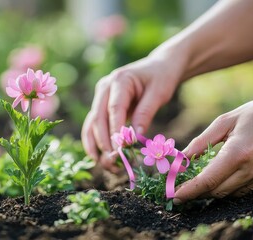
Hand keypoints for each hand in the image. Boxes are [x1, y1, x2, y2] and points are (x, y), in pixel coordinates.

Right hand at [81, 53, 182, 170]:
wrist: (158, 66)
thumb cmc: (161, 78)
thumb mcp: (159, 94)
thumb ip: (145, 114)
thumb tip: (134, 138)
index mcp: (119, 80)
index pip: (114, 108)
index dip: (115, 131)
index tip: (120, 150)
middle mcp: (104, 87)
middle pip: (98, 118)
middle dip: (103, 143)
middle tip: (113, 163)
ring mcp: (100, 97)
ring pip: (91, 124)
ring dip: (96, 146)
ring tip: (106, 166)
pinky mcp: (101, 106)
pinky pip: (94, 126)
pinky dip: (96, 142)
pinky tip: (101, 158)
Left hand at [174, 88, 252, 203]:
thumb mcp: (226, 121)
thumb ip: (202, 142)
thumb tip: (182, 157)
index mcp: (238, 152)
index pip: (208, 181)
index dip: (189, 191)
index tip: (174, 195)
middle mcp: (252, 169)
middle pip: (217, 191)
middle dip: (196, 192)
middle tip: (182, 187)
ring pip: (230, 194)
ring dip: (212, 191)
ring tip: (198, 182)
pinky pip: (244, 189)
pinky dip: (229, 187)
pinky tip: (222, 177)